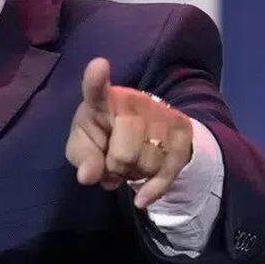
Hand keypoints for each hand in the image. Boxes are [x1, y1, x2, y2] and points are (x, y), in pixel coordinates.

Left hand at [65, 57, 193, 207]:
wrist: (141, 133)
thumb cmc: (103, 136)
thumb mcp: (84, 147)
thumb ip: (83, 159)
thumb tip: (88, 176)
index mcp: (102, 101)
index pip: (96, 89)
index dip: (96, 79)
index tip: (99, 66)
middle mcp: (133, 101)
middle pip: (124, 154)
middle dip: (117, 169)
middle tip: (114, 164)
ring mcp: (160, 112)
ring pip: (148, 165)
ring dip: (136, 176)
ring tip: (130, 165)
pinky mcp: (181, 128)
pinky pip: (169, 170)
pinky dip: (154, 189)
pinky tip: (142, 197)